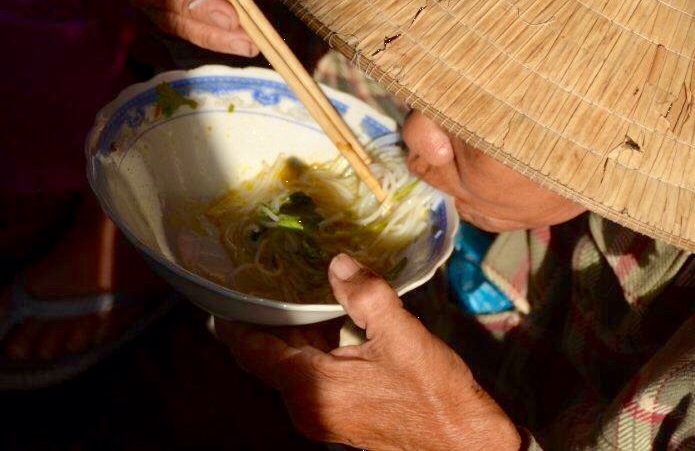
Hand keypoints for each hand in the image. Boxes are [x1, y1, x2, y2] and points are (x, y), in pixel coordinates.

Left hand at [215, 254, 520, 450]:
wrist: (465, 444)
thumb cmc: (435, 395)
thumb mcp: (402, 335)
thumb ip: (366, 295)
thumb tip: (338, 262)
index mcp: (310, 388)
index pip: (251, 349)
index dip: (235, 316)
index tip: (229, 283)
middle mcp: (307, 406)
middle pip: (269, 355)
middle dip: (270, 313)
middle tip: (270, 269)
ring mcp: (323, 414)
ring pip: (292, 364)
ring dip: (297, 327)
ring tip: (302, 283)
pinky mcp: (341, 414)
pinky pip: (313, 374)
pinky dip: (316, 344)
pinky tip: (334, 315)